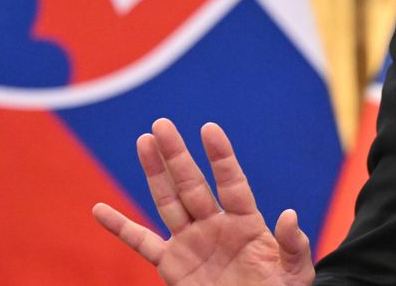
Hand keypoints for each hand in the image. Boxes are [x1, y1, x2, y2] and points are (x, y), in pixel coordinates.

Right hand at [92, 118, 314, 284]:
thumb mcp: (296, 270)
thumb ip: (292, 243)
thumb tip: (288, 214)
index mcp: (246, 222)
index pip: (231, 182)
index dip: (220, 157)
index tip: (209, 129)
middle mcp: (215, 226)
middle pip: (192, 185)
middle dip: (177, 155)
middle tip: (162, 124)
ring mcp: (191, 243)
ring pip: (168, 202)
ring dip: (154, 174)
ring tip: (144, 141)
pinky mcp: (172, 265)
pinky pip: (142, 243)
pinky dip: (120, 227)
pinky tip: (99, 209)